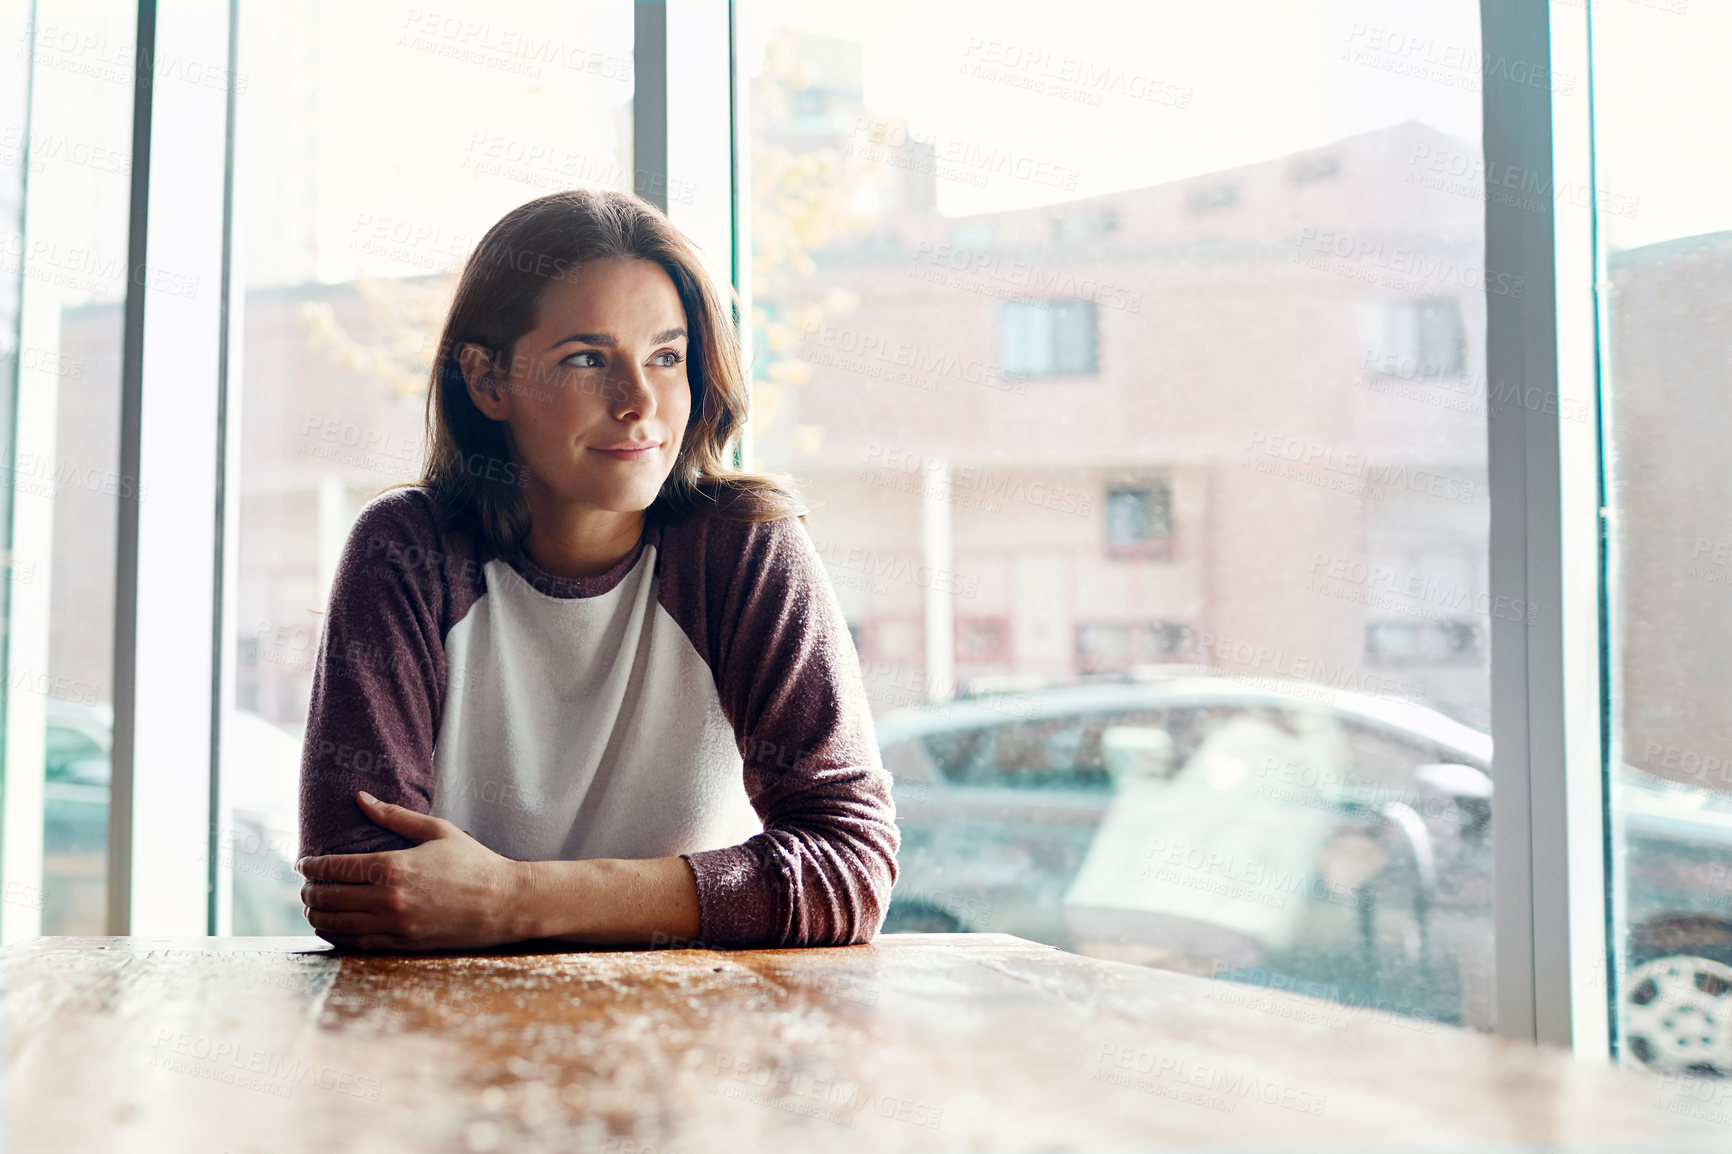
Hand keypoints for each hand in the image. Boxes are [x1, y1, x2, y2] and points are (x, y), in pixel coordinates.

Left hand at [296, 791, 531, 950]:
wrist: (503, 903)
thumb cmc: (474, 862)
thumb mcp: (436, 831)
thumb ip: (394, 816)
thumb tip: (360, 798)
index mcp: (394, 866)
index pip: (335, 867)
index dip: (312, 866)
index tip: (304, 864)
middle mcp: (388, 898)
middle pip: (328, 898)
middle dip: (309, 891)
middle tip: (305, 886)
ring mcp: (394, 925)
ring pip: (336, 924)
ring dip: (316, 916)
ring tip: (312, 908)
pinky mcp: (401, 943)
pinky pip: (355, 943)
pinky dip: (335, 936)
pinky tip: (331, 928)